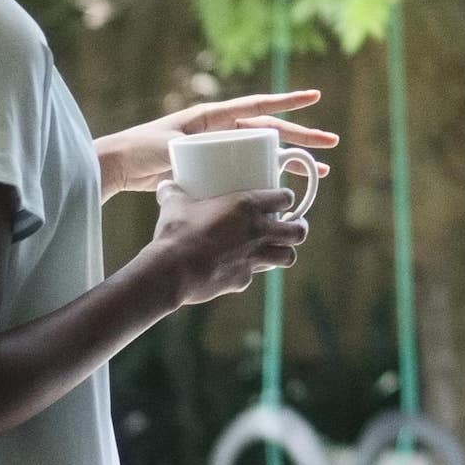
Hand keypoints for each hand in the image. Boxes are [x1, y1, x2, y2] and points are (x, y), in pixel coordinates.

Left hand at [96, 90, 331, 194]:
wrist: (120, 165)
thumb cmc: (141, 150)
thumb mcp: (166, 147)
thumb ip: (188, 149)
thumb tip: (212, 157)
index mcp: (213, 116)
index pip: (257, 106)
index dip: (287, 102)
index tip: (314, 96)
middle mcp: (221, 130)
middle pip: (270, 132)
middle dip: (302, 137)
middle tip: (331, 143)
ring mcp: (221, 150)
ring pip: (265, 154)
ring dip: (291, 162)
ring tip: (319, 172)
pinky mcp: (216, 169)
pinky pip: (249, 172)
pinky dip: (268, 179)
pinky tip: (285, 189)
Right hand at [144, 180, 312, 308]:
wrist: (172, 270)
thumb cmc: (176, 231)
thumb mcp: (174, 203)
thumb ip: (174, 192)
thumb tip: (165, 185)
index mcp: (247, 205)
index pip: (285, 197)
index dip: (286, 197)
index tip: (282, 198)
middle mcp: (258, 231)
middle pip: (298, 231)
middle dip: (299, 228)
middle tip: (293, 225)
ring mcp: (253, 258)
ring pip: (288, 257)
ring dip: (285, 252)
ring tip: (279, 249)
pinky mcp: (243, 279)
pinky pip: (254, 274)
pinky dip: (250, 271)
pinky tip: (239, 268)